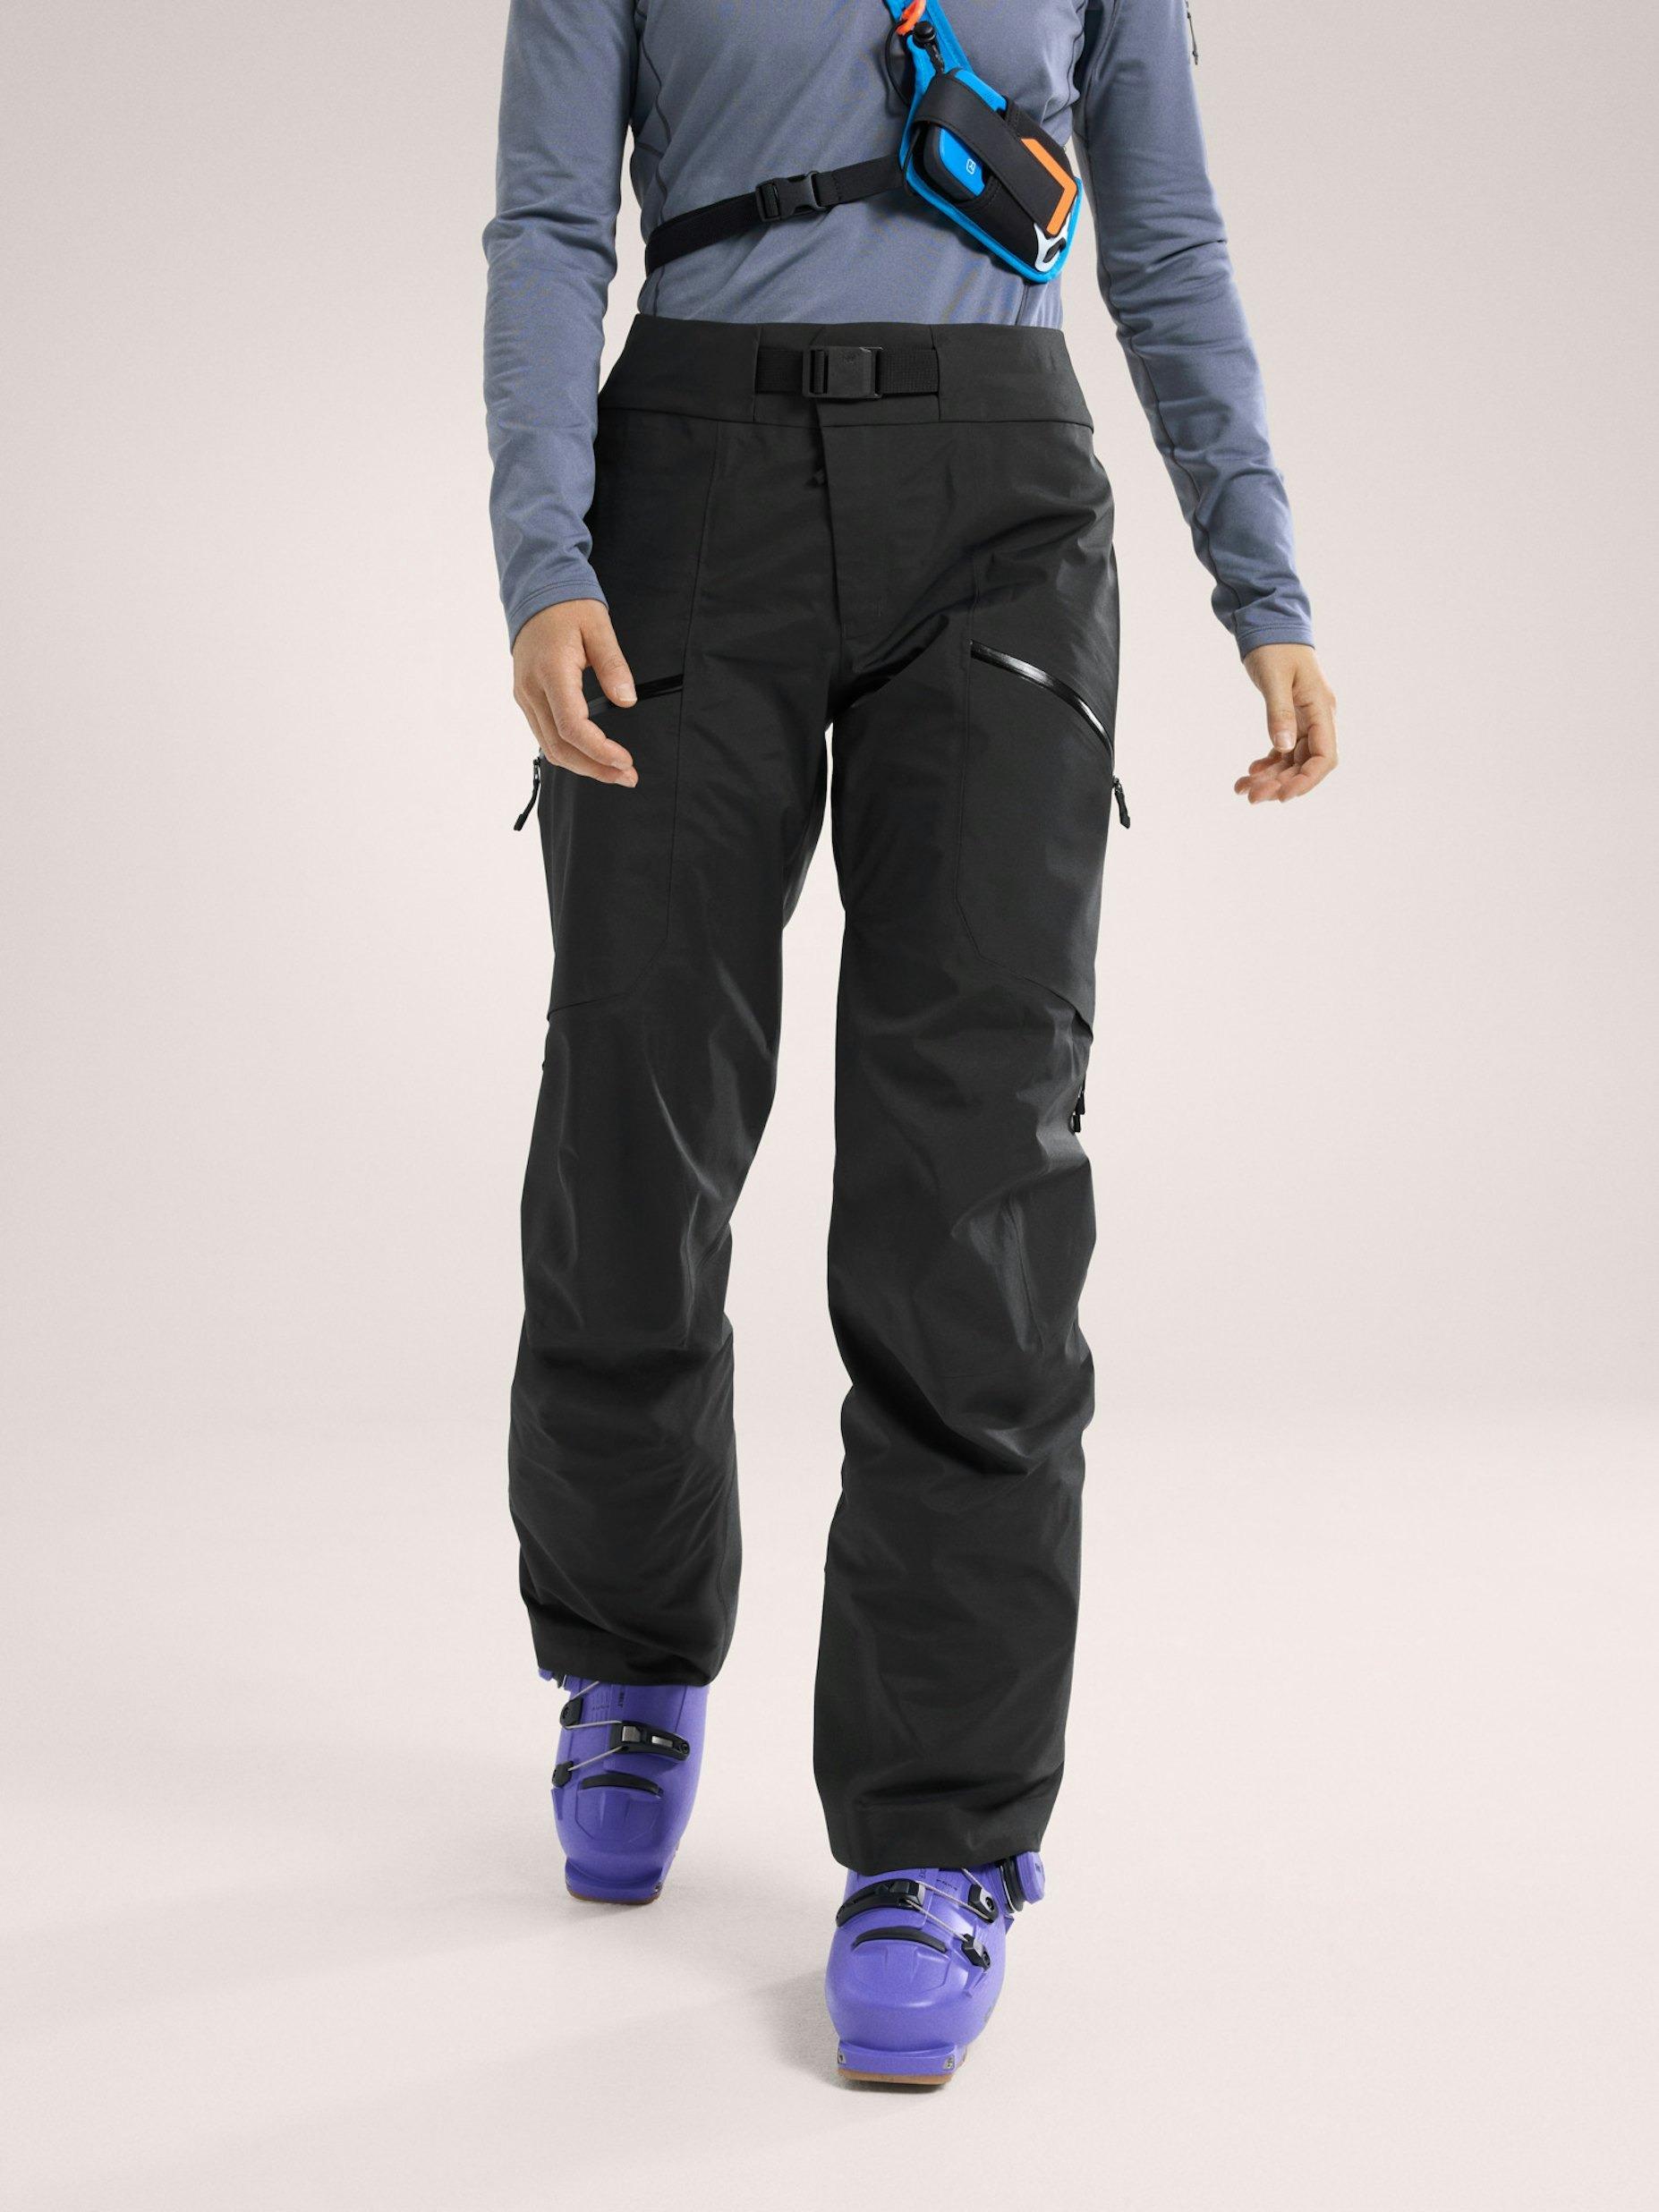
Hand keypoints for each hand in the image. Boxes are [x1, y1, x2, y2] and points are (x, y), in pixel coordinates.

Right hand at [512, 599, 638, 786]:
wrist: (536, 592)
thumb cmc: (568, 606)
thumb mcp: (599, 628)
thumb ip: (614, 665)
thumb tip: (627, 700)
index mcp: (551, 671)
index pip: (572, 726)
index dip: (599, 750)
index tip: (625, 760)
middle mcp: (531, 689)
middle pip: (559, 746)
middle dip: (594, 768)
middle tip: (626, 777)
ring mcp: (525, 695)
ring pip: (549, 746)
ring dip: (582, 765)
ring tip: (614, 772)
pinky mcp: (526, 698)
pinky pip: (544, 735)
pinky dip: (568, 751)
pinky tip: (591, 755)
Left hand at [1236, 644, 1337, 803]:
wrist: (1269, 625)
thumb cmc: (1275, 646)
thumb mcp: (1275, 679)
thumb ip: (1279, 713)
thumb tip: (1281, 747)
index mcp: (1321, 708)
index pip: (1324, 756)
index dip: (1306, 780)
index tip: (1282, 796)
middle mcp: (1317, 717)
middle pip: (1305, 764)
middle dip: (1281, 784)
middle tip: (1252, 797)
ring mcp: (1304, 719)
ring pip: (1291, 760)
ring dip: (1270, 778)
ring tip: (1242, 789)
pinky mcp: (1289, 717)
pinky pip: (1281, 749)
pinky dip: (1267, 764)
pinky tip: (1250, 772)